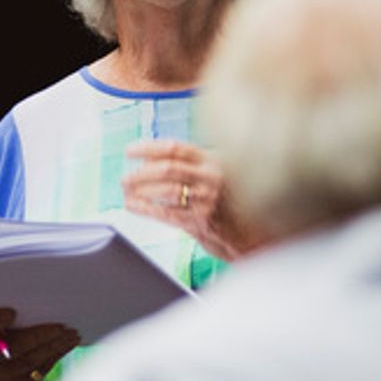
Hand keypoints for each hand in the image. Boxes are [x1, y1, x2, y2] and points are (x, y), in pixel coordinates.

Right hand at [0, 307, 78, 380]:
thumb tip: (33, 295)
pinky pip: (44, 367)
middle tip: (60, 325)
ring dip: (56, 344)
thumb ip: (3, 316)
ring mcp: (5, 375)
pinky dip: (60, 352)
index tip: (10, 312)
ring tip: (72, 331)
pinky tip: (71, 341)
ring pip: (33, 359)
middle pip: (15, 348)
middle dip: (39, 336)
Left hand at [121, 139, 259, 260]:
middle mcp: (212, 176)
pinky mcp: (204, 220)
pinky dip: (146, 208)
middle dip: (141, 173)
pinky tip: (133, 206)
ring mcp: (208, 199)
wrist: (256, 233)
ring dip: (141, 191)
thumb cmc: (235, 203)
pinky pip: (168, 212)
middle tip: (125, 178)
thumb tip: (152, 159)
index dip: (149, 148)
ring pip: (166, 190)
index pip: (176, 148)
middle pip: (168, 168)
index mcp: (215, 159)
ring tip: (127, 192)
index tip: (130, 151)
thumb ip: (193, 164)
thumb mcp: (220, 172)